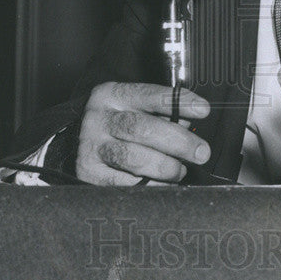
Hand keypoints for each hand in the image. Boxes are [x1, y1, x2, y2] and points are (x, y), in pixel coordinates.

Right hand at [76, 82, 211, 185]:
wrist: (77, 138)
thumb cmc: (119, 122)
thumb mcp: (136, 107)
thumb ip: (162, 114)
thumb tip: (189, 126)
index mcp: (112, 94)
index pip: (149, 95)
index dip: (178, 102)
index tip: (203, 110)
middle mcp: (98, 118)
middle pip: (142, 128)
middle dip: (178, 142)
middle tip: (201, 152)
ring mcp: (90, 146)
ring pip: (133, 157)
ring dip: (165, 166)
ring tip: (180, 170)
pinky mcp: (88, 172)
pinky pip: (125, 183)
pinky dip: (150, 185)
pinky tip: (163, 183)